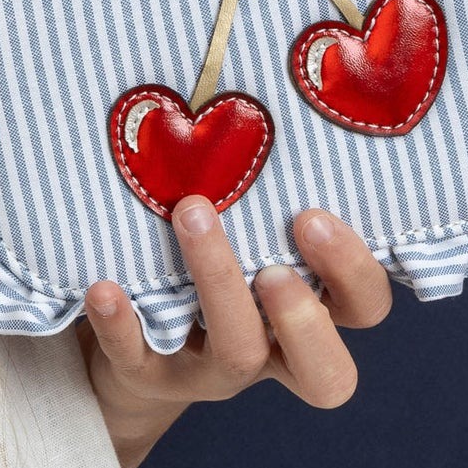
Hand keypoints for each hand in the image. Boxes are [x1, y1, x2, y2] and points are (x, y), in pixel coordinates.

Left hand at [74, 196, 392, 467]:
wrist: (138, 346)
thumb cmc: (211, 263)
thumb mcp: (249, 230)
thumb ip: (268, 191)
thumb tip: (264, 91)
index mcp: (308, 308)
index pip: (363, 308)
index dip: (352, 272)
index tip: (312, 215)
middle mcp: (271, 350)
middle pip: (325, 372)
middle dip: (304, 318)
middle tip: (274, 266)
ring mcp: (210, 371)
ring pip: (235, 351)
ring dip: (217, 280)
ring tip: (190, 214)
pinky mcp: (148, 376)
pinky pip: (138, 361)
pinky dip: (122, 326)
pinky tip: (104, 288)